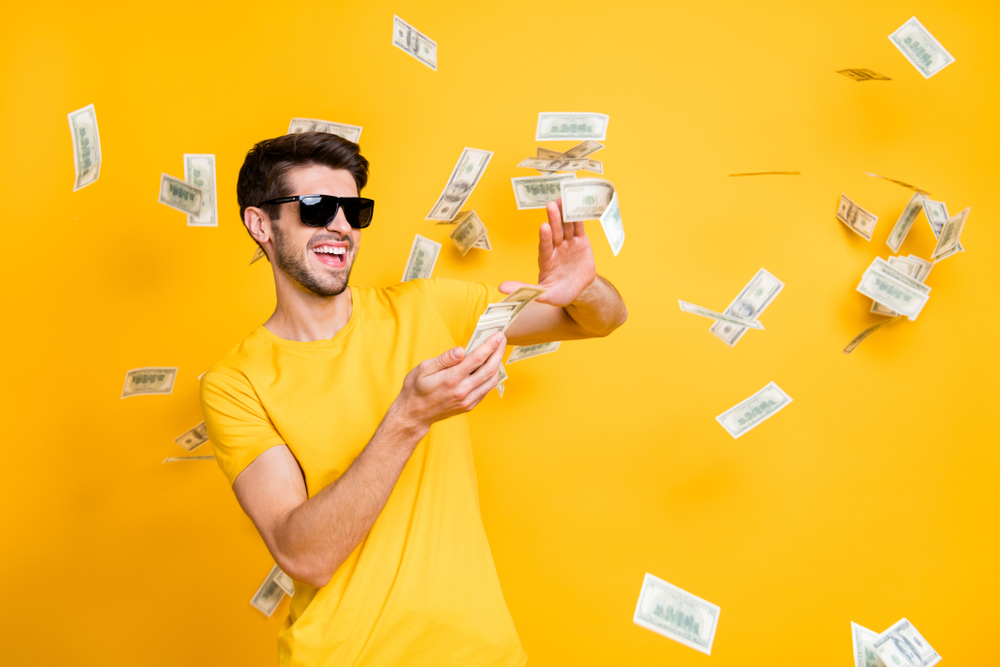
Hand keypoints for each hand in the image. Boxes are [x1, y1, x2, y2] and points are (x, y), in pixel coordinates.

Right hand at [391, 333, 505, 435]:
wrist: (414, 415)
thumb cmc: (416, 389)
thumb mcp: (423, 369)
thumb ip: (444, 359)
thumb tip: (461, 350)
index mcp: (451, 379)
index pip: (477, 359)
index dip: (490, 346)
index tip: (498, 335)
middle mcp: (462, 391)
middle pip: (489, 370)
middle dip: (499, 352)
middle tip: (502, 340)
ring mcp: (467, 400)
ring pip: (491, 381)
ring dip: (498, 365)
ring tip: (498, 352)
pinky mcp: (469, 406)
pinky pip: (486, 390)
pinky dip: (491, 377)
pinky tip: (490, 367)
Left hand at [499, 199, 596, 307]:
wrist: (581, 290)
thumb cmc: (559, 293)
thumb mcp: (543, 295)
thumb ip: (524, 289)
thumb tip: (501, 288)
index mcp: (546, 260)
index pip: (544, 246)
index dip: (544, 237)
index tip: (543, 227)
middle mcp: (555, 248)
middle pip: (554, 232)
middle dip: (553, 219)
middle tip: (551, 205)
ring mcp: (568, 244)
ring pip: (565, 227)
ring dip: (564, 214)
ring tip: (562, 200)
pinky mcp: (581, 242)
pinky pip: (578, 228)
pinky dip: (578, 218)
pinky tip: (574, 206)